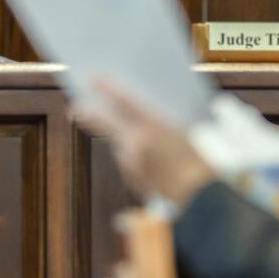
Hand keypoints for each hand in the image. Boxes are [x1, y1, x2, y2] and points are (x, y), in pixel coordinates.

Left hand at [72, 77, 216, 204]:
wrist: (202, 200)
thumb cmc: (202, 162)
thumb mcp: (187, 131)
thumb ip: (162, 119)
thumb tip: (147, 111)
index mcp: (152, 126)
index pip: (122, 100)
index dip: (106, 86)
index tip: (92, 78)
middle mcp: (135, 144)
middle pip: (105, 123)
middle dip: (89, 114)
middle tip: (75, 108)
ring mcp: (131, 164)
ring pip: (119, 145)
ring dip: (122, 139)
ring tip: (140, 137)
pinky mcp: (133, 180)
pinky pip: (129, 162)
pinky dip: (135, 158)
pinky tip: (152, 159)